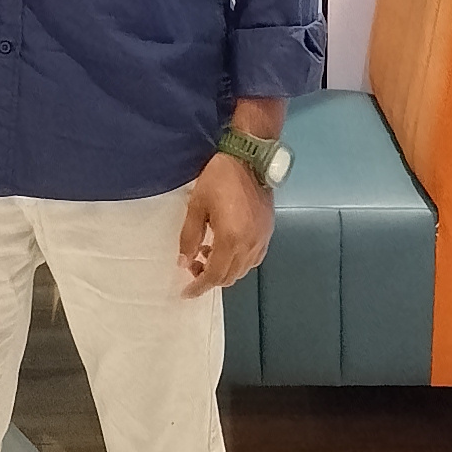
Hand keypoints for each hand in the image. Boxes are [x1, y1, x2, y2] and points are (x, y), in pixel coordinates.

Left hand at [178, 151, 274, 297]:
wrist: (250, 159)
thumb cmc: (220, 179)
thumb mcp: (196, 206)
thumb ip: (189, 238)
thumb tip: (184, 262)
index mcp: (231, 240)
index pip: (214, 275)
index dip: (198, 286)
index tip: (186, 293)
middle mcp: (250, 246)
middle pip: (230, 277)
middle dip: (210, 278)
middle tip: (193, 265)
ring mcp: (262, 240)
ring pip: (243, 270)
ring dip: (224, 269)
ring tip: (207, 253)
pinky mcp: (268, 232)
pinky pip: (253, 258)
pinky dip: (238, 261)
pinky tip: (227, 246)